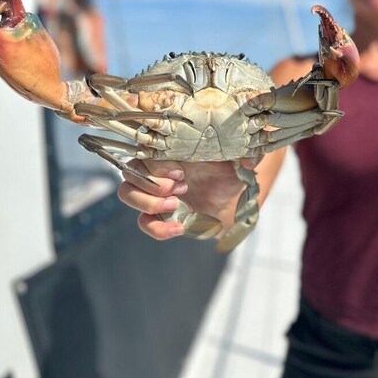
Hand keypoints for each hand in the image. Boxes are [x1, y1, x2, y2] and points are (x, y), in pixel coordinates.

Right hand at [117, 157, 260, 239]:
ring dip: (148, 202)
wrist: (232, 195)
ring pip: (127, 194)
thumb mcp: (238, 158)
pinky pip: (144, 223)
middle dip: (152, 182)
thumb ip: (245, 154)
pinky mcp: (159, 214)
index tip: (182, 171)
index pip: (146, 151)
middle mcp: (156, 168)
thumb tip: (250, 160)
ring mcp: (154, 192)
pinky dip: (157, 228)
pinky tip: (178, 228)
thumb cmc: (229, 169)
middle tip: (182, 186)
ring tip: (176, 204)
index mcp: (170, 149)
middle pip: (129, 171)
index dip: (158, 164)